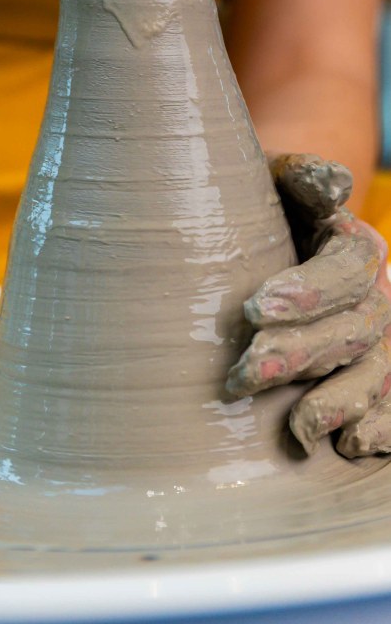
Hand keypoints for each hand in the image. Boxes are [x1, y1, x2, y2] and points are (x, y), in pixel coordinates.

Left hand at [226, 154, 390, 457]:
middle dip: (303, 354)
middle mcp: (373, 296)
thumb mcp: (273, 178)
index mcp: (354, 246)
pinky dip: (379, 430)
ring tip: (297, 427)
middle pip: (355, 330)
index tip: (254, 308)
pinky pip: (390, 409)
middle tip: (247, 370)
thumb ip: (303, 178)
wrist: (260, 234)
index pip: (346, 271)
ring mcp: (375, 343)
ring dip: (338, 403)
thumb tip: (333, 185)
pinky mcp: (366, 379)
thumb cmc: (258, 203)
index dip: (309, 292)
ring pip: (375, 375)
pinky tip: (350, 446)